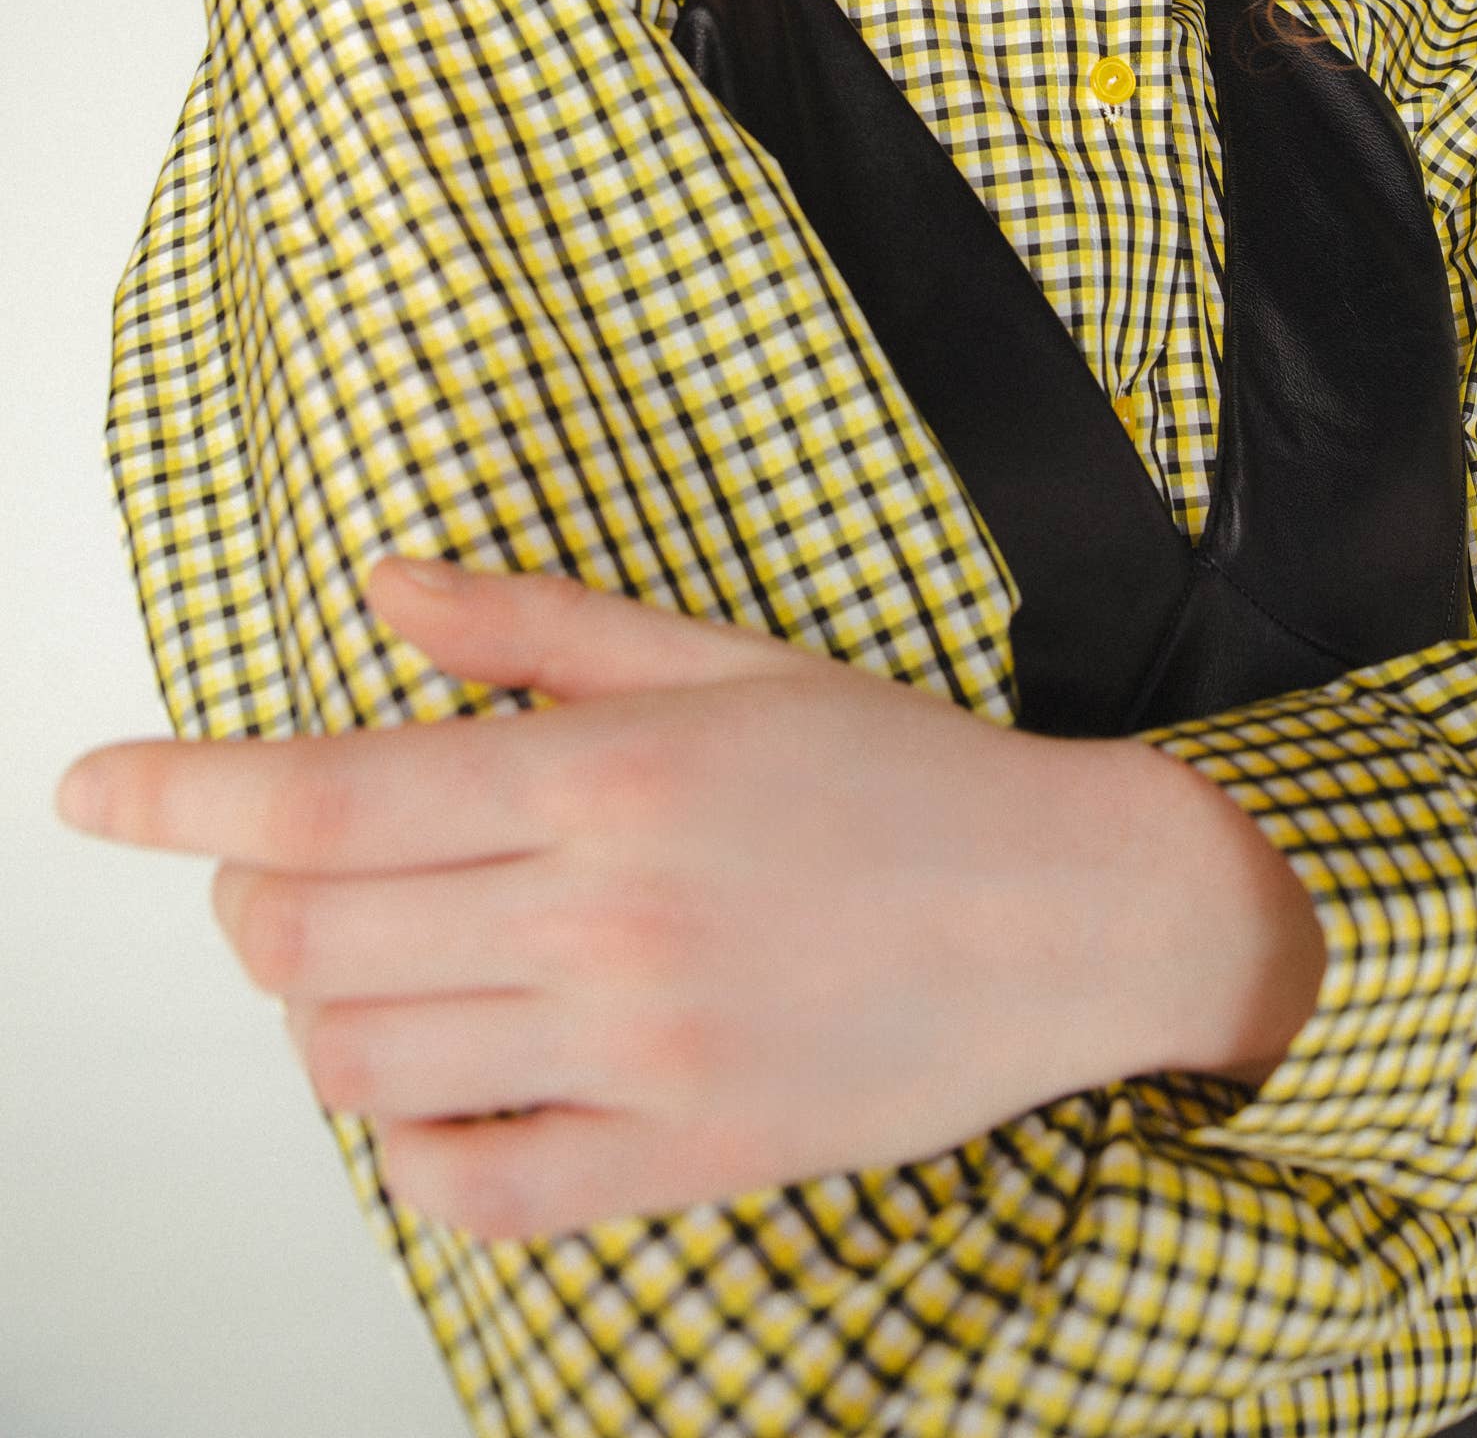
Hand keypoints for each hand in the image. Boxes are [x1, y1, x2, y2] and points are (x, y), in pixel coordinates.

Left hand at [55, 556, 1273, 1239]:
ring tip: (374, 962)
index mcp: (609, 776)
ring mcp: (641, 1052)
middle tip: (279, 872)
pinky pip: (476, 1186)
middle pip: (310, 940)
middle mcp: (605, 918)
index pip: (323, 795)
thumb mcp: (724, 661)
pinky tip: (446, 1078)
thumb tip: (382, 589)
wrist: (1079, 912)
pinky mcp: (685, 1158)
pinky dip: (414, 1140)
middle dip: (245, 904)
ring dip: (320, 1014)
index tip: (89, 792)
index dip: (178, 796)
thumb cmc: (905, 774)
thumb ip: (538, 629)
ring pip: (366, 1066)